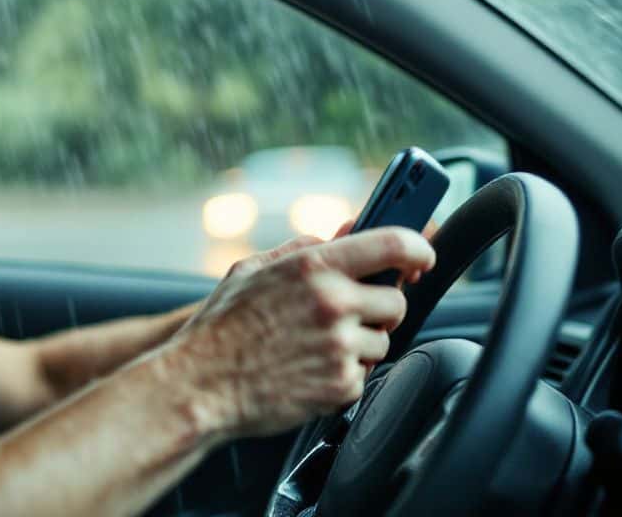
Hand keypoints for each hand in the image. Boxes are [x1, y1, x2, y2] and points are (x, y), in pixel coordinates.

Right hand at [165, 227, 434, 437]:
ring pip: (383, 341)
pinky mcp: (341, 386)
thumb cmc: (220, 326)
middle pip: (397, 301)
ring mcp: (340, 347)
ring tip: (317, 346)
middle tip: (348, 315)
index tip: (421, 258)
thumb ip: (302, 248)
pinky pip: (364, 375)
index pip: (394, 244)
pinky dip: (343, 374)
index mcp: (313, 267)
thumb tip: (343, 235)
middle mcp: (332, 303)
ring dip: (360, 344)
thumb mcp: (251, 269)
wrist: (200, 384)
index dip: (418, 249)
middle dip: (378, 308)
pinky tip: (309, 369)